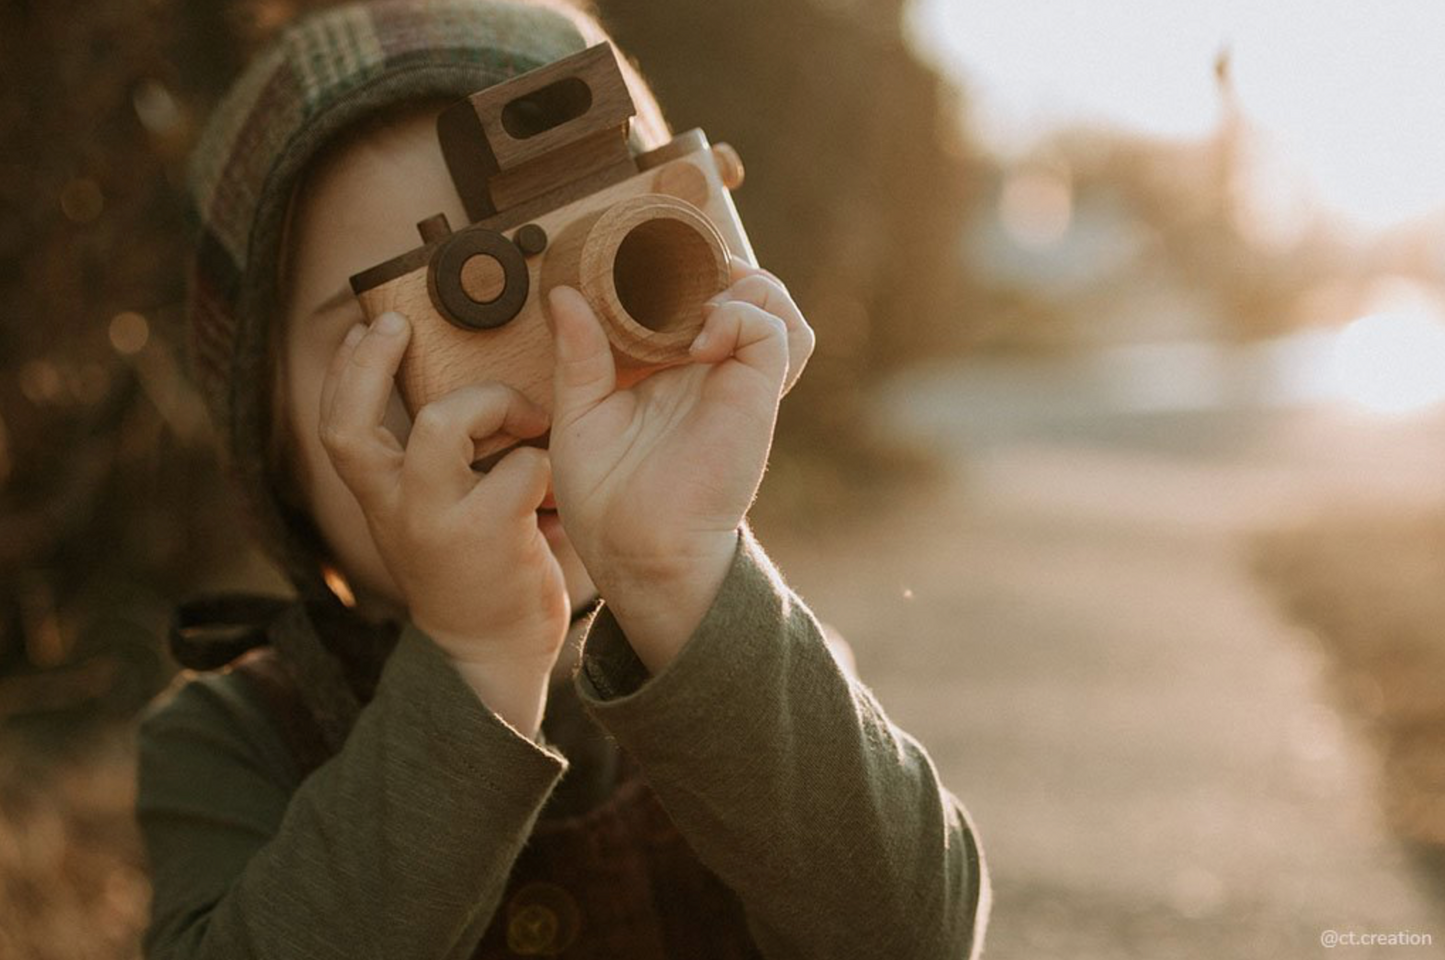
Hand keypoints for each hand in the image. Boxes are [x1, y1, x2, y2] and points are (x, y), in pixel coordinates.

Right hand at [318, 312, 568, 734]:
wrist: (492, 659)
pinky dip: (546, 462)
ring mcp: (438, 523)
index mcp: (380, 500)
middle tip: (404, 326)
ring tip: (528, 418)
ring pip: (439, 425)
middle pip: (354, 426)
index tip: (373, 328)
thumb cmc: (472, 574)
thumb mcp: (431, 518)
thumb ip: (435, 464)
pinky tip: (557, 485)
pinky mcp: (491, 535)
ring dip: (491, 403)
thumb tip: (464, 387)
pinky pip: (521, 467)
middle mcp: (395, 510)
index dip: (346, 371)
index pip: (336, 427)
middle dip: (372, 364)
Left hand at [545, 260, 814, 670]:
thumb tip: (564, 293)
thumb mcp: (579, 413)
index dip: (682, 268)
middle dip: (714, 264)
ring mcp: (737, 380)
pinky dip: (743, 316)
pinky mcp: (756, 394)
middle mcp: (711, 369)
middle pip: (744, 289)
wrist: (639, 551)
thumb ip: (578, 353)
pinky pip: (775, 330)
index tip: (643, 256)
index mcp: (670, 370)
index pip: (697, 298)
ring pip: (775, 303)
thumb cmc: (607, 499)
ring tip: (698, 300)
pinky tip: (702, 339)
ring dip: (742, 284)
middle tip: (672, 267)